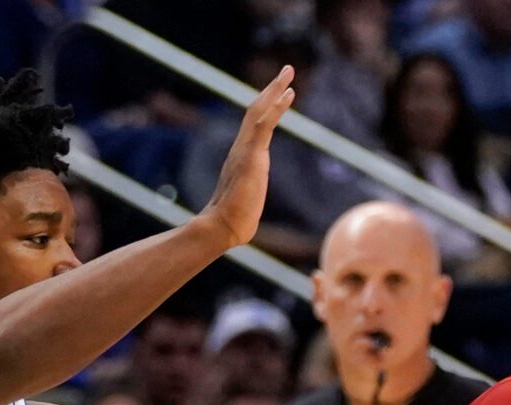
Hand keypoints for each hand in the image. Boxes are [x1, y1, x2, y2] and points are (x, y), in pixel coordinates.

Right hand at [195, 66, 294, 249]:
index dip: (267, 106)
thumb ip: (249, 198)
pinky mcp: (251, 155)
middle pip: (256, 109)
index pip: (255, 125)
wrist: (222, 227)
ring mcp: (245, 149)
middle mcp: (241, 147)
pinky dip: (276, 107)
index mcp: (242, 156)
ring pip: (259, 110)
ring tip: (288, 72)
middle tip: (286, 70)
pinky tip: (288, 93)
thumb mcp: (247, 203)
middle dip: (271, 88)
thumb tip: (247, 217)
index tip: (280, 93)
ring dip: (274, 90)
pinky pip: (264, 124)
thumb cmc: (234, 222)